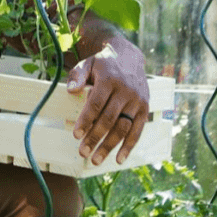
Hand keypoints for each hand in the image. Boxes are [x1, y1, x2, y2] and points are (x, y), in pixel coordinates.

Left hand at [66, 41, 149, 165]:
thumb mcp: (88, 63)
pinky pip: (137, 130)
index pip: (96, 103)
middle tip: (83, 152)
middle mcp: (125, 91)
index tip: (76, 135)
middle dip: (95, 137)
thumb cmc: (103, 64)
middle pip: (109, 119)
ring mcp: (137, 101)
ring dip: (109, 146)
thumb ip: (78, 75)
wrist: (129, 57)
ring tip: (96, 159)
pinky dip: (129, 146)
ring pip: (123, 127)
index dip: (86, 120)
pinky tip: (119, 159)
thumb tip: (71, 90)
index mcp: (109, 79)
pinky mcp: (145, 108)